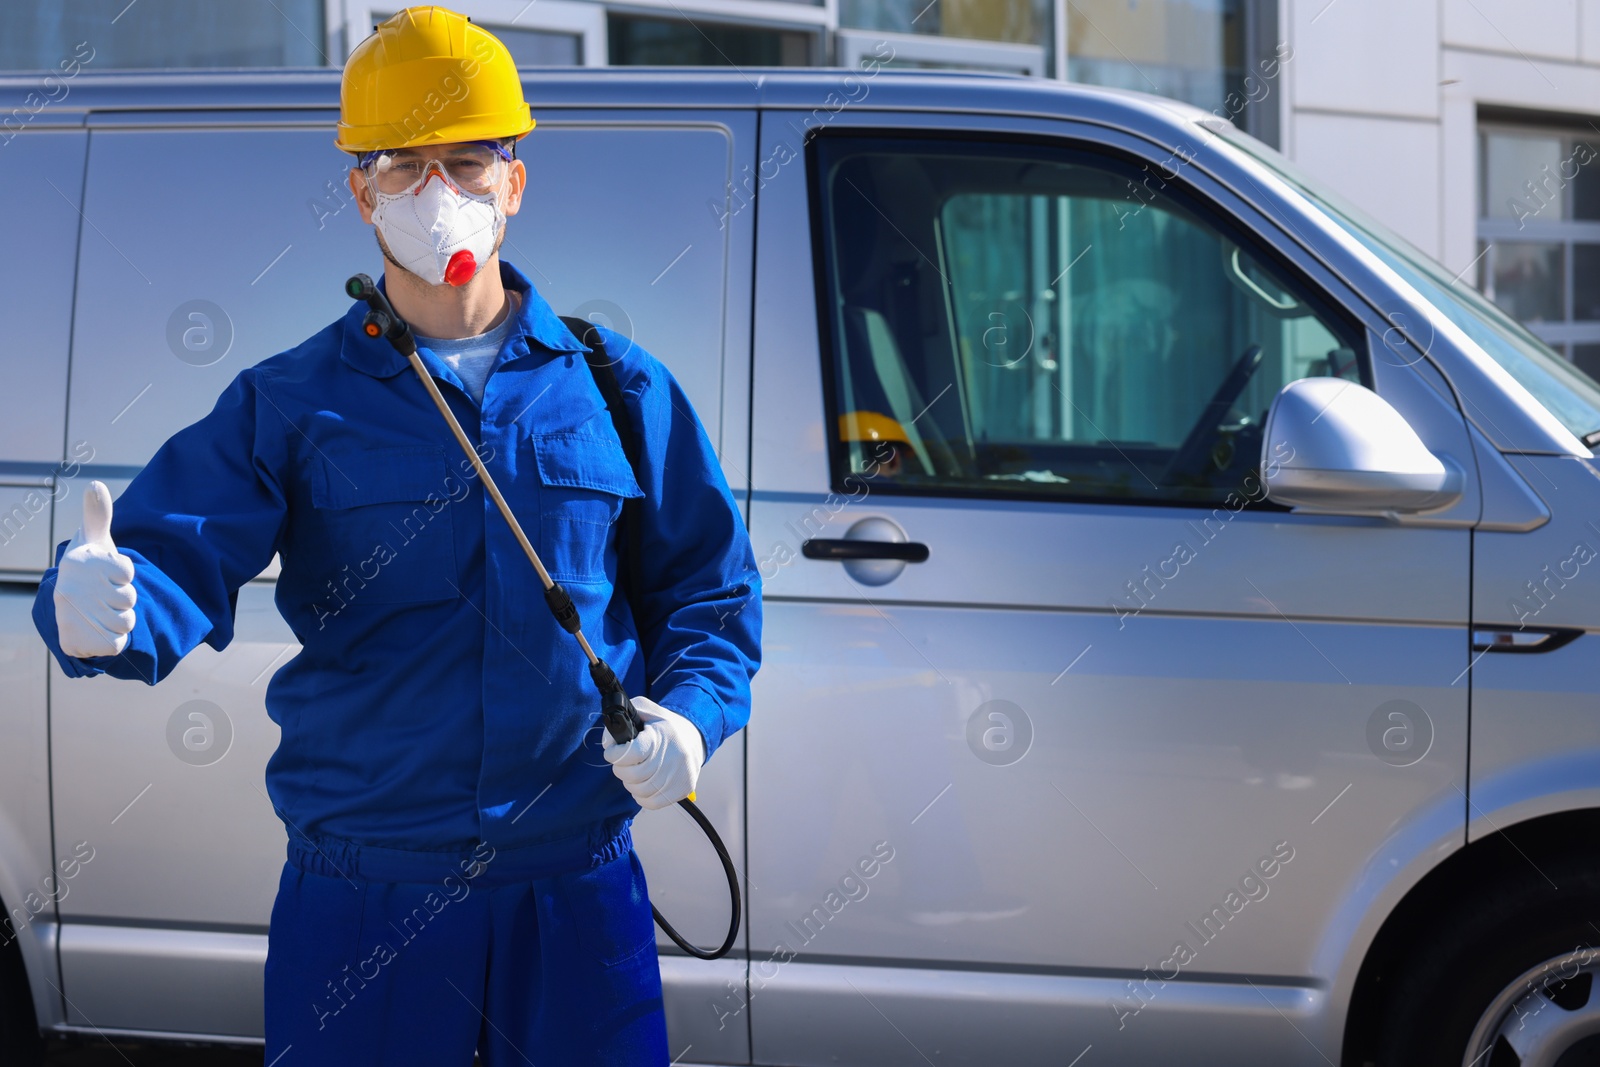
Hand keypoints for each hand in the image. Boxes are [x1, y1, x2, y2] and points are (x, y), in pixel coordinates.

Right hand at [54, 481, 136, 658]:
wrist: (71, 609)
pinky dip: (115, 641)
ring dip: (123, 620)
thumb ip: (98, 514)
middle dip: (125, 599)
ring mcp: (69, 617)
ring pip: (126, 622)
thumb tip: (95, 483)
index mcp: (79, 562)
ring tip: (106, 612)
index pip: (127, 571)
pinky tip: (100, 630)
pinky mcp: (74, 642)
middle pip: (129, 598)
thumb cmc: (92, 570)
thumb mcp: (96, 541)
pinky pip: (117, 644)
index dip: (126, 575)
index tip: (112, 573)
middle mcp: (69, 588)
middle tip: (108, 596)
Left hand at [602, 696, 705, 809]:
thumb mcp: (644, 711)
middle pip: (633, 775)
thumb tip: (609, 742)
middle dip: (620, 769)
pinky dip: (641, 796)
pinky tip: (643, 784)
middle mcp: (673, 756)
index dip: (615, 755)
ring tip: (634, 773)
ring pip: (640, 791)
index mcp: (661, 735)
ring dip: (630, 783)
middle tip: (623, 763)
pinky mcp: (683, 789)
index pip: (630, 754)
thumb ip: (622, 720)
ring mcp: (680, 774)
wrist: (693, 737)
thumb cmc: (663, 726)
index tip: (612, 752)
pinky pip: (652, 803)